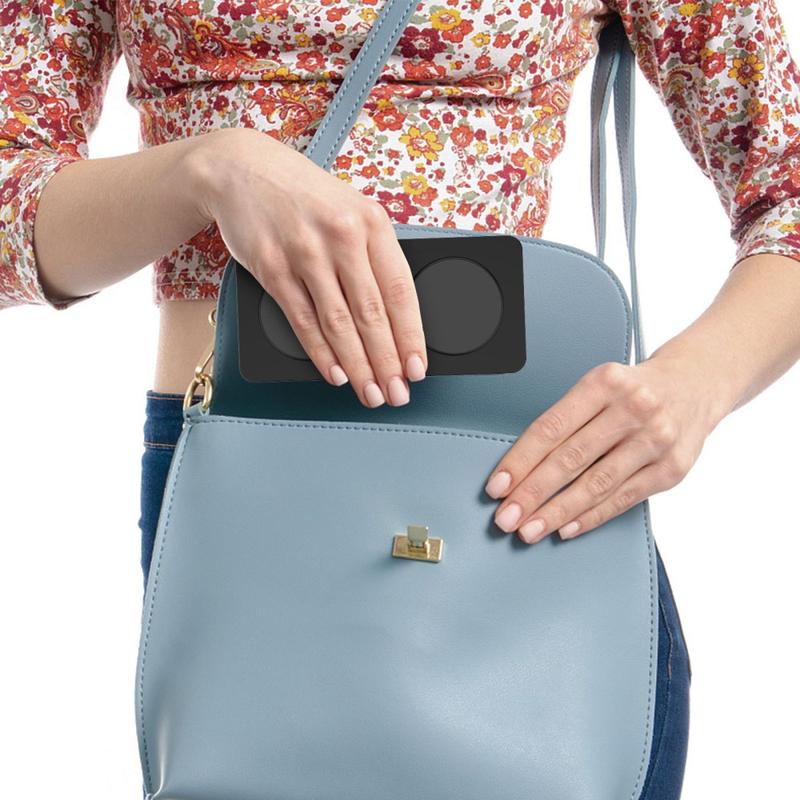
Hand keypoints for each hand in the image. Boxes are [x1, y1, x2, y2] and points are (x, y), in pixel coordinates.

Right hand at [187, 127, 427, 407]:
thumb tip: (394, 318)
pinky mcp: (273, 268)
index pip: (400, 291)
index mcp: (372, 222)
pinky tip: (336, 373)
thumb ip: (373, 255)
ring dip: (357, 365)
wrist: (242, 168)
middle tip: (397, 394)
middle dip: (387, 362)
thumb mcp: (351, 209)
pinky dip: (321, 353)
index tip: (417, 367)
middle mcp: (341, 236)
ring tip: (370, 393)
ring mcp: (305, 252)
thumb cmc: (305, 196)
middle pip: (371, 313)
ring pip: (339, 323)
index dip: (411, 335)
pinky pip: (302, 320)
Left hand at [483, 357, 724, 542]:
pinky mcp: (672, 469)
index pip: (551, 428)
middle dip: (532, 493)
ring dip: (558, 512)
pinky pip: (624, 498)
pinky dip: (591, 516)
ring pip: (597, 484)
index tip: (497, 487)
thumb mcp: (599, 387)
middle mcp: (633, 409)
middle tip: (506, 518)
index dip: (520, 460)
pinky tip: (566, 528)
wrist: (695, 384)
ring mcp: (656, 440)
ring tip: (530, 529)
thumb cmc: (632, 390)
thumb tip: (521, 469)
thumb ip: (566, 421)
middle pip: (571, 459)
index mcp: (604, 383)